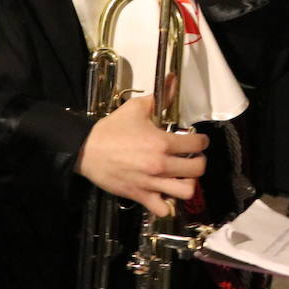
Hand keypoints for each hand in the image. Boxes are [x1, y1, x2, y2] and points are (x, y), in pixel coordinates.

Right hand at [75, 94, 208, 217]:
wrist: (87, 149)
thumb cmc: (112, 128)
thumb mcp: (137, 108)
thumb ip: (160, 97)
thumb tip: (173, 80)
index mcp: (162, 142)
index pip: (197, 144)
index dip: (202, 141)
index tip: (199, 141)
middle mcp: (160, 164)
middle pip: (198, 170)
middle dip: (199, 162)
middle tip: (193, 158)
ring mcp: (151, 183)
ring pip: (186, 192)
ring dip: (188, 184)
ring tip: (182, 176)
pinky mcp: (140, 196)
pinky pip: (163, 209)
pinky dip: (167, 203)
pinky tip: (165, 192)